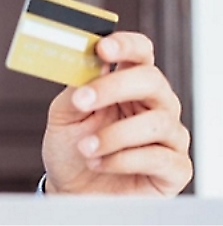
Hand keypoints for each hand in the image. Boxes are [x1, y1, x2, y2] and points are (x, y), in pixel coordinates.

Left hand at [41, 32, 191, 194]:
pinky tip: (100, 163)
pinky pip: (158, 157)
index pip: (140, 53)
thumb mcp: (63, 115)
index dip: (125, 46)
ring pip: (156, 122)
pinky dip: (122, 160)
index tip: (102, 49)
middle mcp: (154, 106)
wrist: (71, 191)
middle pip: (151, 80)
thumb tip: (83, 63)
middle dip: (115, 87)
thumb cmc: (71, 150)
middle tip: (83, 100)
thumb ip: (74, 89)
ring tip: (85, 148)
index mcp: (127, 86)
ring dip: (113, 135)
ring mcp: (168, 136)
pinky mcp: (174, 168)